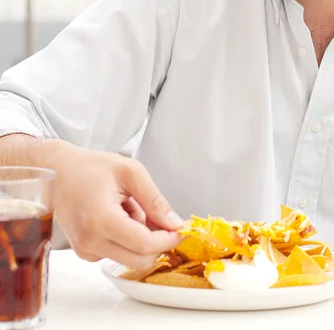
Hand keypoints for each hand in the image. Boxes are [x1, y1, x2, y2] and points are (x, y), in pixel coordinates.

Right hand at [42, 142, 182, 270]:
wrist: (60, 172)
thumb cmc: (92, 167)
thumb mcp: (131, 172)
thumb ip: (155, 200)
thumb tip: (174, 223)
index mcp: (100, 219)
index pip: (143, 244)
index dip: (167, 239)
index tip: (179, 229)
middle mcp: (89, 241)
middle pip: (138, 260)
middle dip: (157, 242)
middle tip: (160, 217)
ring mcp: (85, 249)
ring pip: (130, 257)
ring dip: (141, 237)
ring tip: (130, 207)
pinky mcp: (85, 252)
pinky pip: (118, 253)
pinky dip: (128, 239)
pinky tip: (120, 215)